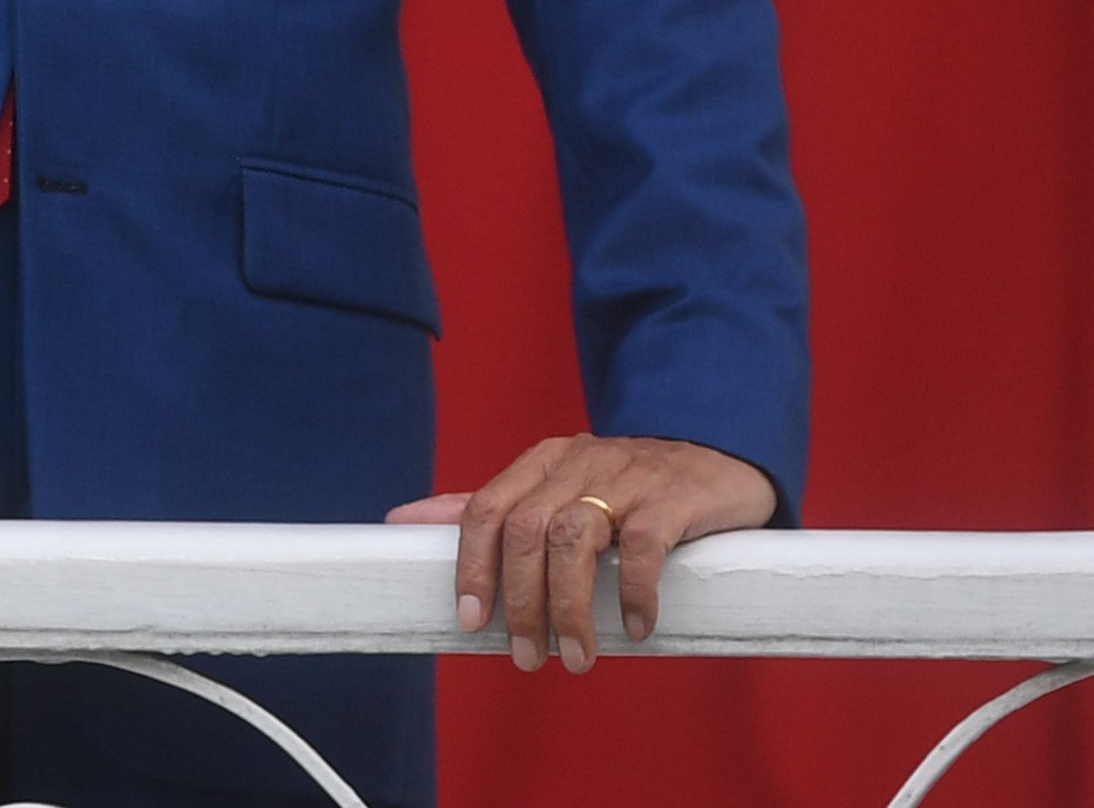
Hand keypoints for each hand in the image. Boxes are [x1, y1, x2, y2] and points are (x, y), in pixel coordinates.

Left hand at [389, 432, 775, 670]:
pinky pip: (644, 545)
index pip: (486, 510)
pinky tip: (634, 628)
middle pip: (526, 529)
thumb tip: (403, 522)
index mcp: (540, 463)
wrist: (716, 462)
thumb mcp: (554, 487)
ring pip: (574, 538)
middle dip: (518, 599)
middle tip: (526, 657)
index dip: (472, 567)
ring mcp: (623, 480)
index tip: (470, 623)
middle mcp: (575, 464)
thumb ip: (487, 508)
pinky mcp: (672, 499)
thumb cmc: (625, 486)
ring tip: (576, 658)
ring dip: (569, 606)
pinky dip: (635, 591)